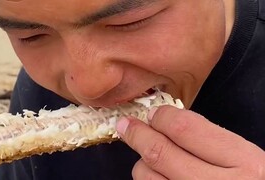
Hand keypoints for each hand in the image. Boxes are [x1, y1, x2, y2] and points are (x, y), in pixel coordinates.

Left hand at [116, 105, 264, 178]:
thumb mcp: (244, 159)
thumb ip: (211, 140)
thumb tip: (168, 122)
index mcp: (244, 163)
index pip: (185, 129)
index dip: (163, 117)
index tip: (155, 114)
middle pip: (159, 152)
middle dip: (137, 134)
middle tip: (126, 125)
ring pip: (148, 176)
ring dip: (142, 162)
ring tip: (149, 158)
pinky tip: (157, 176)